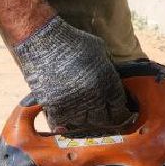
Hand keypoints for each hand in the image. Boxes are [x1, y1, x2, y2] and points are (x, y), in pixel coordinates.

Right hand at [12, 16, 135, 135]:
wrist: (43, 40)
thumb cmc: (72, 41)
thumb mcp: (99, 50)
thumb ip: (107, 67)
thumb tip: (110, 78)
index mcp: (107, 82)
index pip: (119, 108)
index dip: (121, 112)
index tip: (119, 112)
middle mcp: (93, 97)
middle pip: (103, 120)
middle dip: (104, 118)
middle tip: (102, 115)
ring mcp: (73, 104)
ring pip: (83, 124)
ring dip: (83, 120)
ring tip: (82, 114)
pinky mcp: (54, 107)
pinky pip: (61, 124)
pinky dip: (62, 124)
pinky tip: (64, 120)